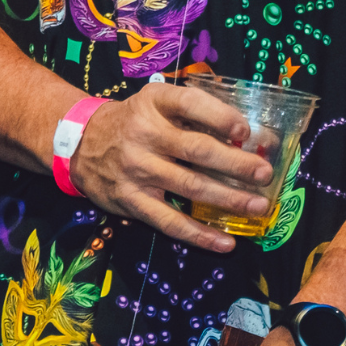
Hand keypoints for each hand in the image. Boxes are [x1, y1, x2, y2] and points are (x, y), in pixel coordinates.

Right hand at [66, 84, 277, 253]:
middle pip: (197, 149)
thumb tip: (252, 136)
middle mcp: (145, 134)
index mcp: (155, 103)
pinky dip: (200, 235)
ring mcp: (137, 169)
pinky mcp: (132, 200)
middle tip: (265, 174)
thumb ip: (196, 113)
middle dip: (236, 164)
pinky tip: (226, 242)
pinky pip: (170, 221)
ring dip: (228, 198)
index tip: (246, 132)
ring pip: (190, 186)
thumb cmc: (136, 122)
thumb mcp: (158, 104)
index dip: (221, 117)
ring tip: (257, 206)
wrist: (81, 144)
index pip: (190, 104)